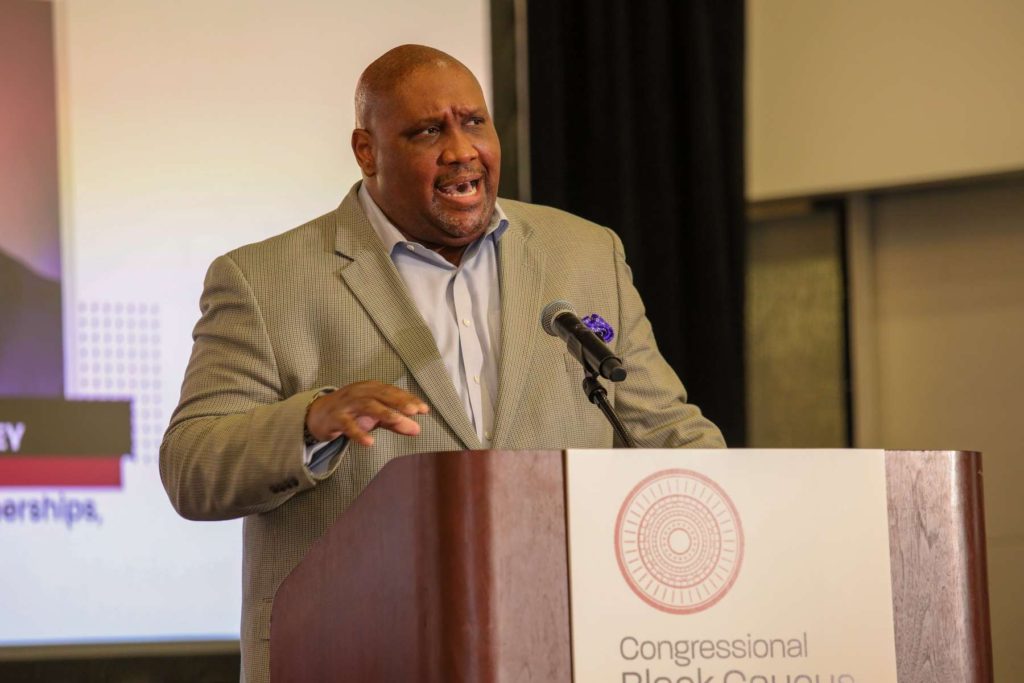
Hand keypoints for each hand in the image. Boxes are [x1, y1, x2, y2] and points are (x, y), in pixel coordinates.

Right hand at [305, 381, 428, 446]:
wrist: (319, 414)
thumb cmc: (352, 412)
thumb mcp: (375, 415)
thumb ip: (395, 422)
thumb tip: (417, 429)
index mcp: (372, 388)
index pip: (393, 392)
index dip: (409, 399)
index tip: (425, 409)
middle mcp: (360, 392)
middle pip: (382, 395)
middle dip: (399, 402)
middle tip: (414, 411)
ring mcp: (347, 404)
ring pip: (367, 406)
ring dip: (383, 413)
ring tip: (397, 421)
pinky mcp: (336, 418)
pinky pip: (348, 425)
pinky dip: (359, 433)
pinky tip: (370, 442)